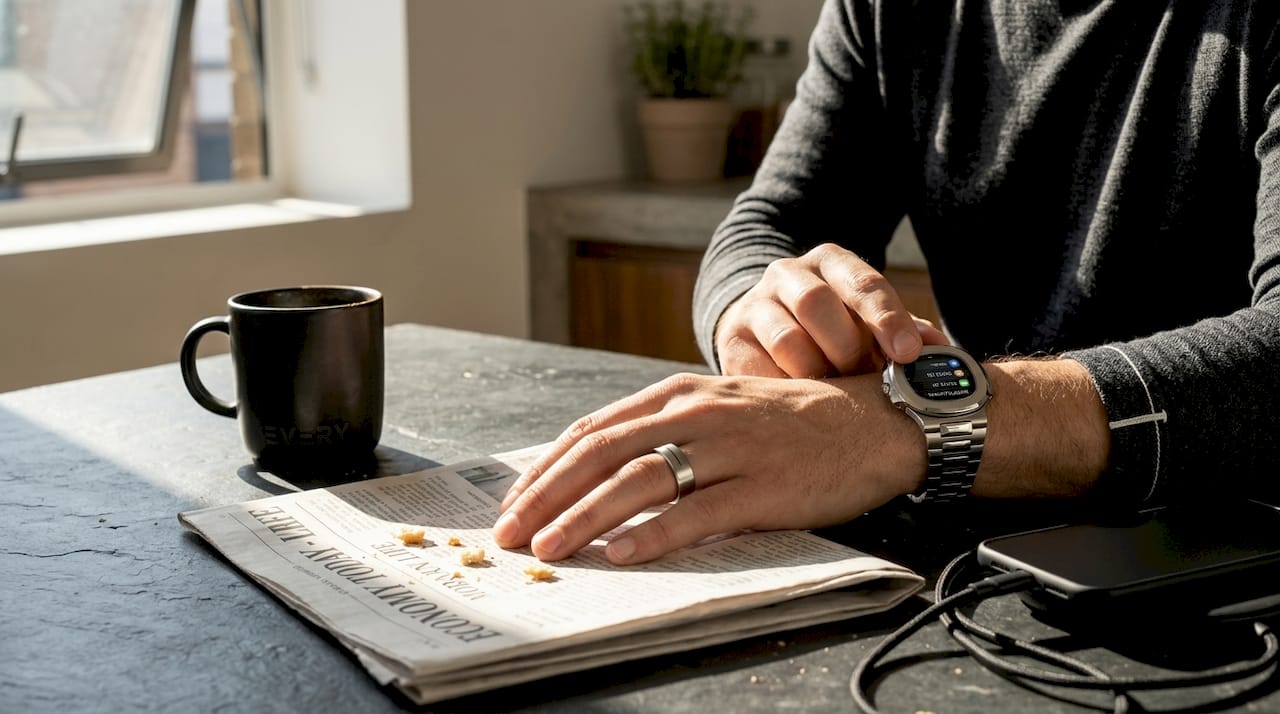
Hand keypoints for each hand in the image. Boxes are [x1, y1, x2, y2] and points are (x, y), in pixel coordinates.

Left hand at [492, 372, 924, 563]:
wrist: (872, 420)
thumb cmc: (789, 421)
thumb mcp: (716, 409)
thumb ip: (662, 430)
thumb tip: (597, 469)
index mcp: (678, 393)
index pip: (593, 430)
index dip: (546, 468)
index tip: (513, 503)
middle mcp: (697, 413)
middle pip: (603, 452)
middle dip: (548, 494)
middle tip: (511, 532)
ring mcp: (731, 448)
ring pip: (641, 479)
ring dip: (586, 515)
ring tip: (550, 546)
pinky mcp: (764, 487)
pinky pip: (700, 511)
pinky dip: (656, 533)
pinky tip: (623, 552)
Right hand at [715, 243, 948, 377]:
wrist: (766, 326)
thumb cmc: (836, 330)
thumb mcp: (869, 323)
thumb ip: (906, 334)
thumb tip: (941, 353)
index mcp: (832, 263)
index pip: (862, 282)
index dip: (887, 318)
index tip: (907, 354)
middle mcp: (789, 274)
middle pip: (816, 303)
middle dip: (847, 349)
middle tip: (864, 381)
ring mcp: (755, 305)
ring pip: (785, 339)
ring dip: (817, 375)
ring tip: (836, 400)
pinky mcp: (732, 339)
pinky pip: (757, 371)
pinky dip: (785, 392)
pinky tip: (803, 407)